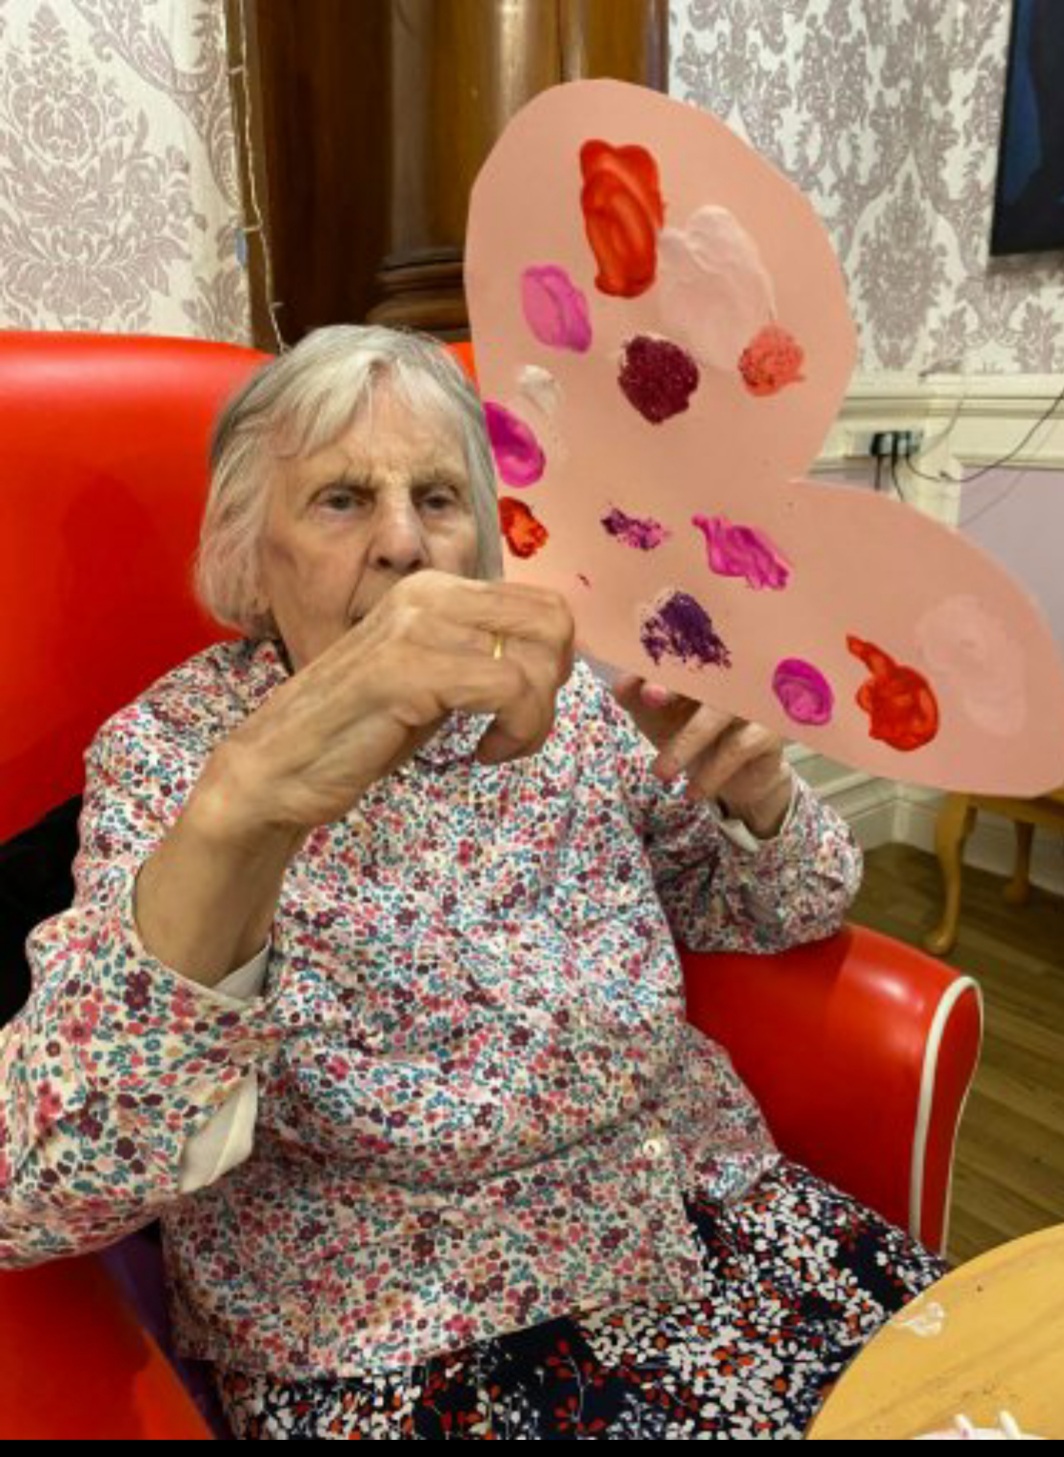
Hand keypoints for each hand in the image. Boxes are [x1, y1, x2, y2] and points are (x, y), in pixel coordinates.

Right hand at [194, 572, 574, 841]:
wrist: (277, 768)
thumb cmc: (358, 730)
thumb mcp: (432, 678)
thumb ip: (480, 655)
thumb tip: (552, 658)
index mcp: (435, 589)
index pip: (545, 605)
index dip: (554, 665)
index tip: (522, 709)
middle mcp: (427, 593)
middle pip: (553, 624)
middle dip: (552, 690)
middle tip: (518, 729)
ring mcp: (414, 628)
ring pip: (536, 660)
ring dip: (534, 719)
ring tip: (497, 746)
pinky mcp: (406, 671)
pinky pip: (509, 689)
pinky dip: (515, 732)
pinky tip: (480, 754)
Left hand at [614, 674, 792, 838]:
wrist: (734, 778)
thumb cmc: (691, 736)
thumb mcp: (658, 717)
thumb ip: (638, 698)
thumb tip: (619, 685)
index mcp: (701, 666)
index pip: (681, 651)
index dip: (658, 660)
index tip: (635, 682)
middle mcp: (730, 676)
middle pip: (703, 672)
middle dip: (673, 685)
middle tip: (650, 699)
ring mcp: (752, 700)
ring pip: (716, 714)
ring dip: (685, 744)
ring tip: (660, 773)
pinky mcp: (770, 730)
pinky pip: (739, 747)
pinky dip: (712, 772)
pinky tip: (694, 792)